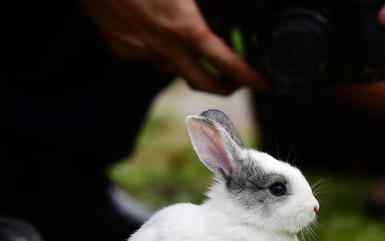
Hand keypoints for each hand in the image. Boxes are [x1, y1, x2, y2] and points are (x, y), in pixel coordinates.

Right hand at [78, 0, 267, 94]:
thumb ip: (207, 3)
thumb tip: (222, 7)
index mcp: (185, 28)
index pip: (227, 63)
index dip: (249, 77)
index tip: (263, 83)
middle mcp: (164, 47)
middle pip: (202, 83)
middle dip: (224, 87)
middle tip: (237, 82)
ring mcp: (140, 51)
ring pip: (173, 68)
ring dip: (190, 65)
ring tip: (198, 52)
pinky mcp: (121, 49)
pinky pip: (149, 56)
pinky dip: (159, 50)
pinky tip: (158, 32)